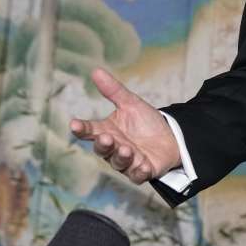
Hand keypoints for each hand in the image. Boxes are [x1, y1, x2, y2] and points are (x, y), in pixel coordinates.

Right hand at [69, 68, 180, 184]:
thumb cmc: (146, 122)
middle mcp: (114, 148)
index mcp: (107, 131)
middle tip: (106, 137)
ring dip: (121, 157)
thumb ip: (113, 90)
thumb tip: (96, 71)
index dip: (81, 128)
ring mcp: (128, 161)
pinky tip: (143, 166)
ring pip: (119, 163)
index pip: (89, 131)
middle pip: (103, 149)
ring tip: (127, 149)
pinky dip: (139, 171)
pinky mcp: (142, 171)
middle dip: (103, 145)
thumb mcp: (131, 103)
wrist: (171, 136)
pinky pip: (138, 175)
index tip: (74, 124)